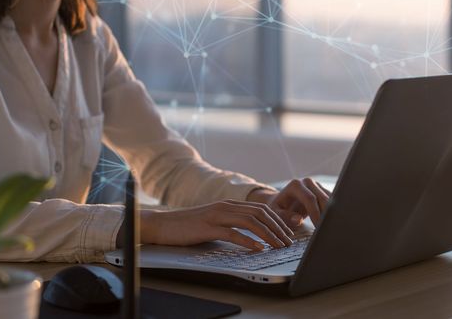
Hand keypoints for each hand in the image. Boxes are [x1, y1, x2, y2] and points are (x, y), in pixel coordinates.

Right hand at [132, 200, 293, 250]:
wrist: (162, 224)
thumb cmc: (188, 226)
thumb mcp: (214, 221)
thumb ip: (232, 223)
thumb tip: (253, 235)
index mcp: (229, 204)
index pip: (261, 209)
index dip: (278, 220)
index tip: (287, 233)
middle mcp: (226, 206)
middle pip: (260, 213)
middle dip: (278, 227)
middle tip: (288, 241)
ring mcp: (217, 215)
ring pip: (250, 222)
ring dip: (268, 234)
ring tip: (279, 245)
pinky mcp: (208, 227)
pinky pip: (232, 233)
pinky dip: (248, 240)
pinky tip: (258, 248)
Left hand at [249, 178, 330, 227]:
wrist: (281, 202)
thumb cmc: (278, 209)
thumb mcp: (276, 213)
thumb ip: (285, 216)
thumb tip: (298, 220)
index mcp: (295, 185)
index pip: (310, 199)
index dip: (316, 213)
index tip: (318, 228)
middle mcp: (308, 182)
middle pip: (323, 198)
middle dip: (326, 215)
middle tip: (327, 231)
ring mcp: (317, 185)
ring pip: (330, 200)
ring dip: (331, 214)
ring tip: (330, 229)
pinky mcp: (323, 190)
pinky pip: (332, 202)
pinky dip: (332, 213)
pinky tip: (331, 224)